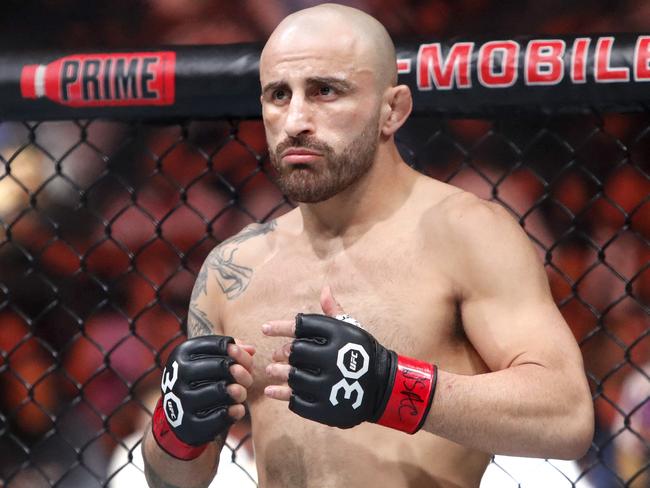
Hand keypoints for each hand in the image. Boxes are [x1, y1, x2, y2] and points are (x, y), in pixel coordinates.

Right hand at [153, 335, 254, 458]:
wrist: (178, 412)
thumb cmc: (201, 378)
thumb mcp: (210, 358)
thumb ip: (233, 350)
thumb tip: (251, 350)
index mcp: (182, 354)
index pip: (219, 345)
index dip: (239, 353)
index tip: (244, 361)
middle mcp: (178, 375)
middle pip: (221, 366)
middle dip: (240, 371)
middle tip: (248, 379)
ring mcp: (181, 400)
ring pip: (220, 390)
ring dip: (239, 391)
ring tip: (241, 392)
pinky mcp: (190, 424)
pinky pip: (219, 416)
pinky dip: (234, 411)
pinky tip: (238, 409)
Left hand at [263, 285, 436, 433]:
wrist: (384, 387)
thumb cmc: (363, 353)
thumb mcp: (352, 329)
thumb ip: (334, 311)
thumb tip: (325, 288)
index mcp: (339, 335)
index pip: (301, 326)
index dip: (280, 327)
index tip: (265, 329)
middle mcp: (333, 358)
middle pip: (295, 352)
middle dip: (282, 353)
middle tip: (274, 356)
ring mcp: (330, 385)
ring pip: (293, 377)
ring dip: (278, 373)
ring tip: (271, 371)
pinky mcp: (326, 407)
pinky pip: (297, 401)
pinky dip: (282, 395)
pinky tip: (272, 391)